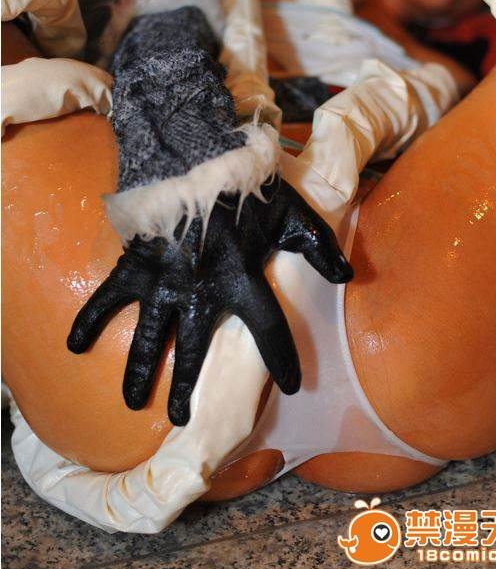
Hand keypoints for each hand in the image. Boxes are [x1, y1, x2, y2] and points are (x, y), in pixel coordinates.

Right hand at [67, 178, 352, 425]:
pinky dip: (89, 319)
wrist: (194, 148)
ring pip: (150, 336)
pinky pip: (106, 297)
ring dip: (140, 371)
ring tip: (133, 403)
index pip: (268, 330)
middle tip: (180, 419)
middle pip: (196, 349)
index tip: (291, 386)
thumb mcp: (291, 211)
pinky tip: (73, 347)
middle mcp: (201, 289)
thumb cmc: (246, 183)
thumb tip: (348, 276)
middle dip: (188, 388)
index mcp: (241, 278)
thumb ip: (319, 245)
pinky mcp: (136, 263)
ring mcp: (163, 279)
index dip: (282, 359)